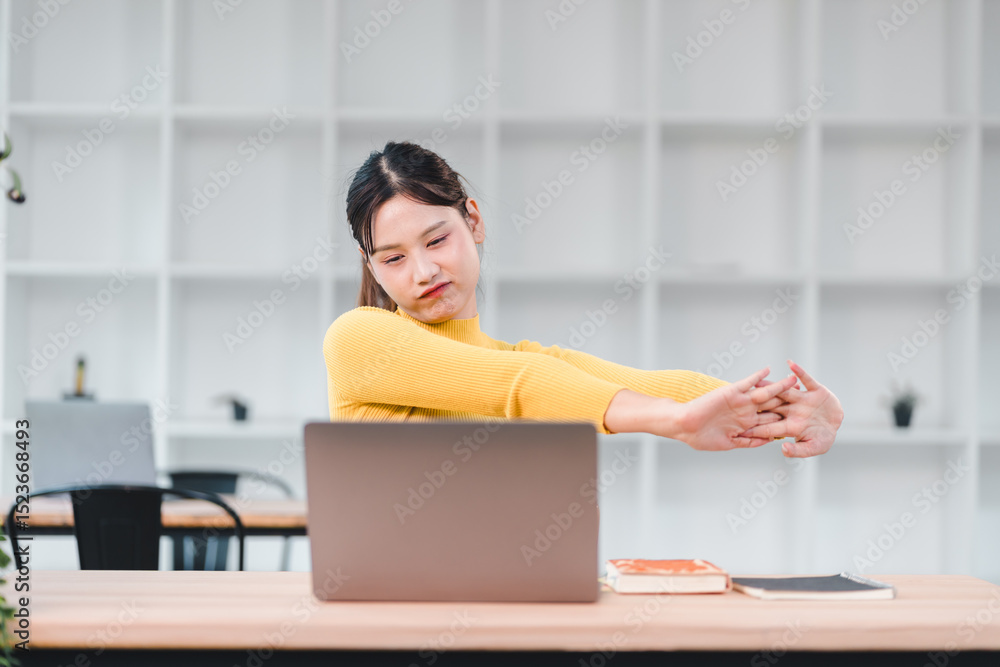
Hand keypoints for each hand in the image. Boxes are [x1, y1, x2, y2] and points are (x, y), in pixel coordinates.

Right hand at [669, 367, 797, 451]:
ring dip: (779, 387)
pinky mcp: (731, 391)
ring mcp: (740, 401)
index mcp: (747, 425)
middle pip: (772, 406)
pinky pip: (747, 382)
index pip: (770, 422)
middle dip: (789, 402)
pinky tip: (769, 370)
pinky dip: (757, 376)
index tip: (804, 421)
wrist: (685, 425)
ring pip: (764, 393)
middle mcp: (746, 412)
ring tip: (794, 380)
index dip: (786, 421)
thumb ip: (748, 442)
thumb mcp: (729, 444)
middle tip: (807, 398)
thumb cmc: (702, 438)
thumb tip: (769, 440)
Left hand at [737, 360, 843, 457]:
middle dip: (759, 403)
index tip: (740, 429)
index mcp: (790, 426)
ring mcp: (803, 400)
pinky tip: (790, 363)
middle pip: (773, 406)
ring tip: (760, 380)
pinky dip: (800, 372)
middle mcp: (793, 411)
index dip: (756, 428)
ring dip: (774, 385)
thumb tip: (783, 449)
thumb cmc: (822, 438)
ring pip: (786, 391)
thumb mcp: (813, 448)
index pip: (770, 427)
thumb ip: (798, 450)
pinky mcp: (815, 391)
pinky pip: (807, 380)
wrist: (837, 424)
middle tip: (743, 400)